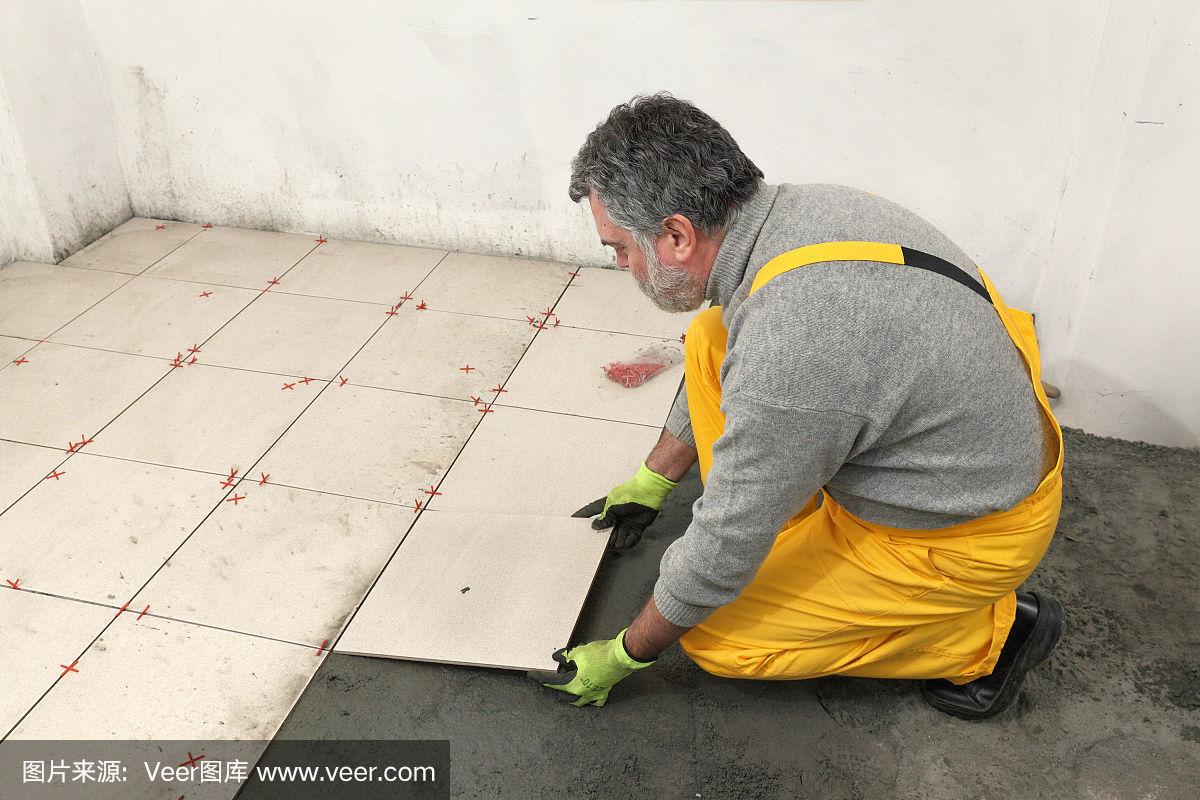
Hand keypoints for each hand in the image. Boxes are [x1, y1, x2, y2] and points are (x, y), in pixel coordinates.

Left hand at [531, 629, 653, 706]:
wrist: (621, 656)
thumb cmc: (600, 655)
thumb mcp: (579, 653)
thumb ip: (567, 657)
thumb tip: (558, 658)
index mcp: (575, 686)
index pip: (555, 684)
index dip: (542, 679)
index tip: (533, 677)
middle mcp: (585, 693)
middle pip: (566, 696)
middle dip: (557, 691)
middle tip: (551, 683)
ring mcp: (596, 693)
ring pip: (580, 702)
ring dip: (571, 699)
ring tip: (566, 694)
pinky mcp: (605, 689)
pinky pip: (596, 701)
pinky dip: (590, 700)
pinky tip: (588, 697)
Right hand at [573, 462, 677, 550]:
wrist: (649, 493)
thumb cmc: (629, 495)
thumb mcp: (613, 506)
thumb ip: (604, 518)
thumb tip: (594, 526)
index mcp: (607, 507)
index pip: (591, 511)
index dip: (582, 516)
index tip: (572, 520)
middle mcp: (615, 515)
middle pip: (606, 530)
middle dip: (605, 537)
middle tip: (604, 541)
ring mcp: (626, 521)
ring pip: (618, 536)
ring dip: (618, 541)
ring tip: (618, 541)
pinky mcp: (637, 526)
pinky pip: (631, 538)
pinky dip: (629, 542)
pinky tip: (627, 542)